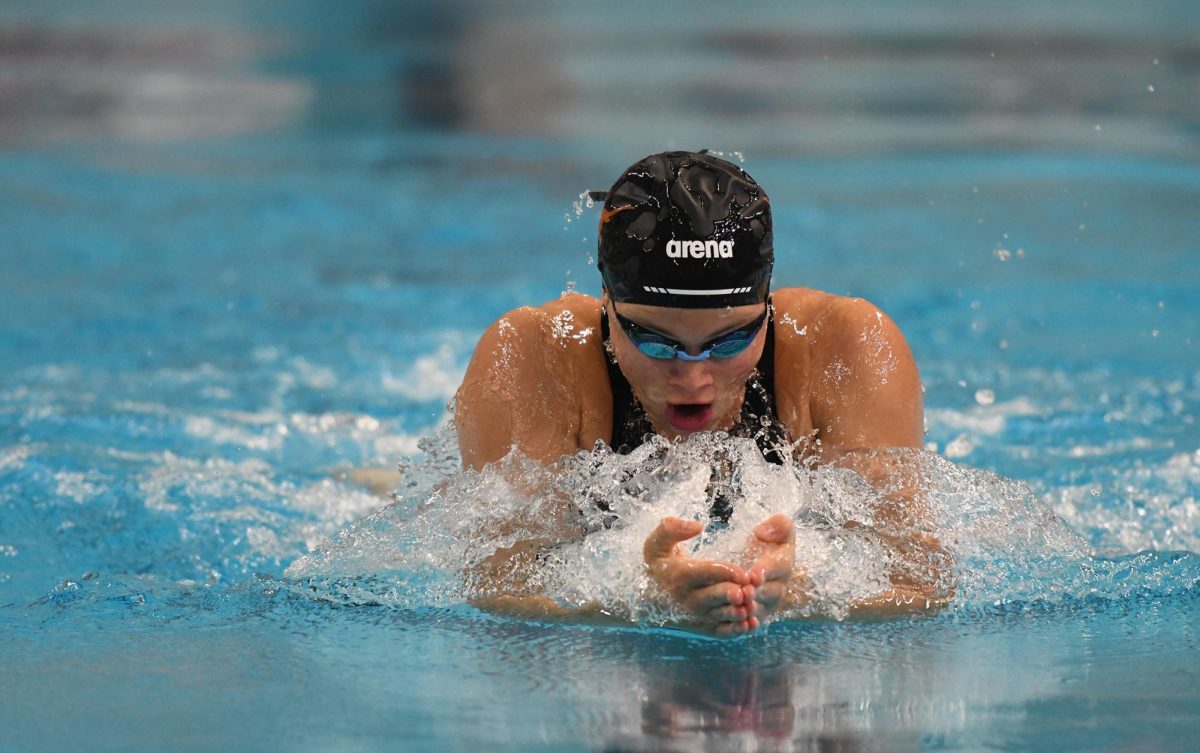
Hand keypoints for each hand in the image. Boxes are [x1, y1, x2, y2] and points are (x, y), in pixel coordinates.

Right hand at [643, 517, 757, 636]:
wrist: (648, 599)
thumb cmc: (660, 565)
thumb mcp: (656, 543)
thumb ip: (672, 528)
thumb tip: (698, 526)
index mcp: (679, 574)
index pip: (704, 572)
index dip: (726, 572)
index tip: (744, 572)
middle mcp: (687, 598)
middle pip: (714, 597)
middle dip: (732, 594)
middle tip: (749, 590)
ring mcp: (697, 615)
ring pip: (720, 616)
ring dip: (738, 613)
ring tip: (752, 605)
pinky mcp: (704, 627)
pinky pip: (721, 632)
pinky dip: (737, 630)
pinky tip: (751, 622)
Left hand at [743, 514, 799, 620]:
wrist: (754, 558)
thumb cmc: (765, 540)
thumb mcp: (778, 527)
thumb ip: (779, 525)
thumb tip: (763, 533)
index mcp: (784, 563)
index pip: (779, 568)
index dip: (766, 571)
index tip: (753, 574)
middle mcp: (779, 586)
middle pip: (770, 592)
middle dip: (757, 593)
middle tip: (743, 593)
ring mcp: (768, 603)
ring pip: (762, 610)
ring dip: (752, 611)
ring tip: (741, 609)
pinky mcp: (757, 615)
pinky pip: (754, 623)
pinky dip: (748, 627)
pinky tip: (741, 627)